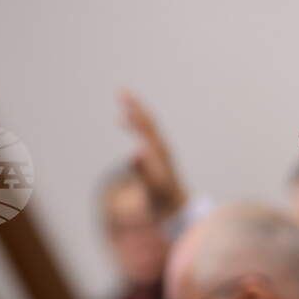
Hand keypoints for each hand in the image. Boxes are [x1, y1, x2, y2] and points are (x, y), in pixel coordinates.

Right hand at [119, 90, 186, 216]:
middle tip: (122, 90)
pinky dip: (136, 123)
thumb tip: (137, 151)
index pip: (148, 131)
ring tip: (123, 97)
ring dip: (136, 111)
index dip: (137, 118)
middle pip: (149, 123)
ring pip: (148, 125)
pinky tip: (124, 120)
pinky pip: (146, 132)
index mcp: (160, 155)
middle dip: (136, 107)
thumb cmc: (162, 200)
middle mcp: (162, 149)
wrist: (177, 207)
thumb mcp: (153, 189)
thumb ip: (144, 172)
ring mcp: (161, 150)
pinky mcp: (157, 154)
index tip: (125, 106)